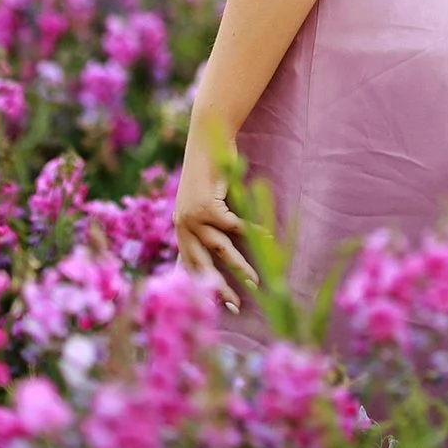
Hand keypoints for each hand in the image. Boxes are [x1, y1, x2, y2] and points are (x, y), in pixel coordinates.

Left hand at [173, 145, 253, 298]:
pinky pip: (235, 227)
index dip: (202, 285)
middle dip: (218, 287)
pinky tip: (268, 238)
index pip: (189, 264)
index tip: (214, 305)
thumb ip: (206, 227)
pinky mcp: (208, 206)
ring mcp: (193, 217)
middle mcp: (182, 225)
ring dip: (240, 267)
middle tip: (235, 306)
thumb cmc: (209, 173)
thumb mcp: (202, 204)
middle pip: (201, 264)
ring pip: (221, 250)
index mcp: (180, 228)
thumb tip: (220, 252)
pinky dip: (252, 233)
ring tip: (256, 282)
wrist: (205, 142)